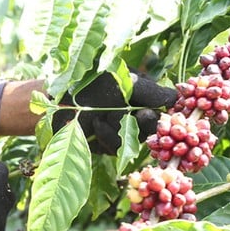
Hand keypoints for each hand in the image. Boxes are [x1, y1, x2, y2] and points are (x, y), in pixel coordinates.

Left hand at [52, 72, 177, 154]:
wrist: (52, 101)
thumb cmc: (86, 83)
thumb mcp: (122, 81)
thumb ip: (151, 91)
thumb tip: (177, 97)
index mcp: (142, 91)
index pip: (168, 103)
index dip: (174, 110)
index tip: (175, 112)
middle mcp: (136, 111)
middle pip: (158, 126)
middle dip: (148, 121)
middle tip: (140, 115)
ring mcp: (124, 129)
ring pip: (140, 139)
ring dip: (122, 128)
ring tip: (101, 116)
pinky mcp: (110, 145)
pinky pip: (121, 149)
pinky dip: (109, 137)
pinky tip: (96, 126)